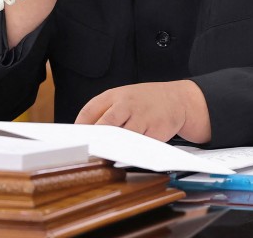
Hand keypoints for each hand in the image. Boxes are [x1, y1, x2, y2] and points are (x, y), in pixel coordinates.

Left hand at [75, 80, 210, 143]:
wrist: (178, 99)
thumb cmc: (145, 101)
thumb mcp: (124, 98)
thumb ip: (106, 112)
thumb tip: (85, 134)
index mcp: (114, 95)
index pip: (90, 110)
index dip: (79, 127)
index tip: (74, 141)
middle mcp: (127, 104)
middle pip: (105, 124)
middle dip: (95, 140)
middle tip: (87, 152)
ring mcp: (142, 116)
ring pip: (122, 137)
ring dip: (112, 148)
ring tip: (104, 156)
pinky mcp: (155, 130)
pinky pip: (139, 145)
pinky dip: (131, 152)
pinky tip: (125, 156)